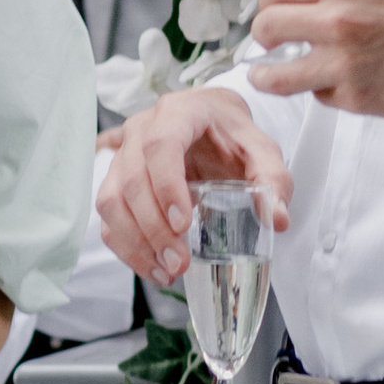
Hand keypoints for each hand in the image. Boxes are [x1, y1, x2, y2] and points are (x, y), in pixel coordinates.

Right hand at [99, 91, 292, 287]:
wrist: (209, 121)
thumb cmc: (231, 133)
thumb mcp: (261, 149)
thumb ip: (273, 179)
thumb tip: (276, 219)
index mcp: (178, 112)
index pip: (160, 146)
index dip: (166, 186)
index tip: (183, 223)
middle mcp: (140, 130)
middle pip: (131, 180)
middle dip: (153, 228)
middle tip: (179, 262)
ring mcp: (122, 154)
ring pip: (111, 200)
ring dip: (135, 242)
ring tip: (167, 270)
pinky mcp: (115, 179)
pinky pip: (108, 216)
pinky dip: (126, 246)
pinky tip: (152, 267)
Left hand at [247, 0, 383, 117]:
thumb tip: (297, 0)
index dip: (269, 2)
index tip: (273, 11)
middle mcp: (338, 17)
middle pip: (266, 28)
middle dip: (265, 36)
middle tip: (272, 43)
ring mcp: (345, 61)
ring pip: (275, 75)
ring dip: (268, 74)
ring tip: (269, 74)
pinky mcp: (357, 97)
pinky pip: (317, 95)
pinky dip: (322, 90)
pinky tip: (340, 82)